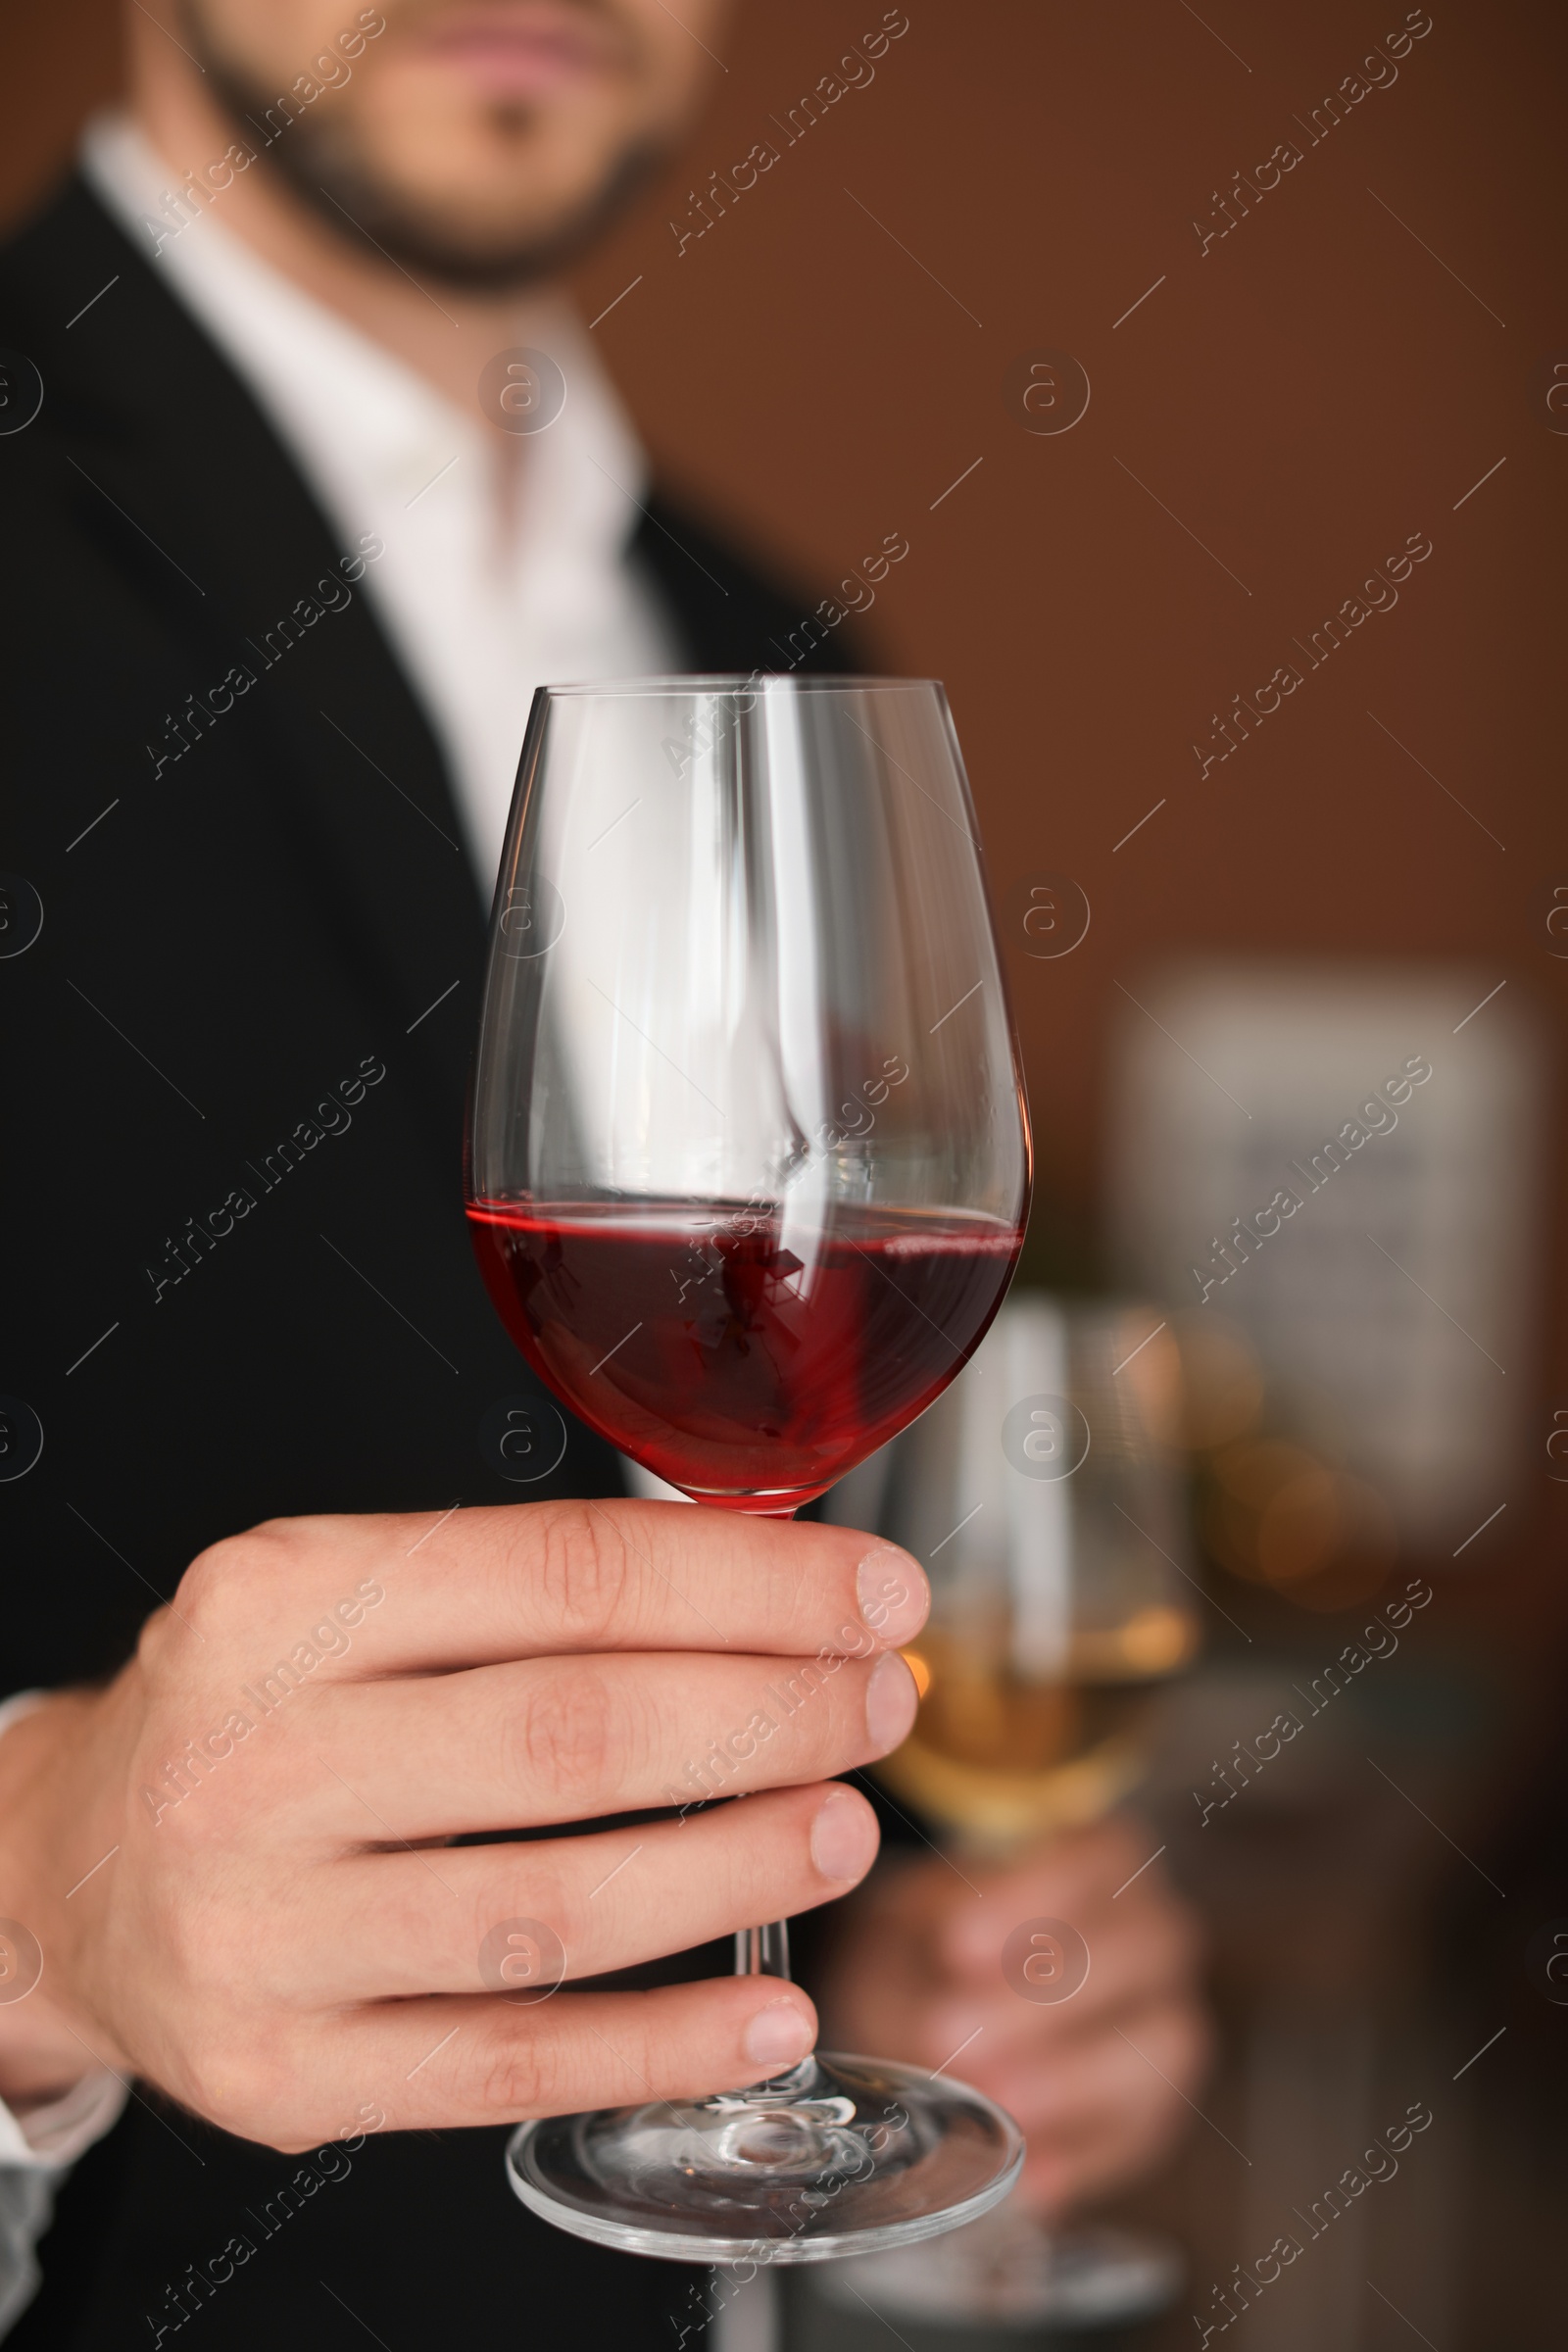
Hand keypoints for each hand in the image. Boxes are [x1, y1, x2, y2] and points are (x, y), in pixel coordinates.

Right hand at [0, 1502, 926, 2148]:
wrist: (67, 1872)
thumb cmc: (250, 1713)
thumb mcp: (341, 1593)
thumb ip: (525, 1588)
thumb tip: (768, 1588)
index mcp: (286, 1599)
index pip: (565, 1574)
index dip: (749, 1586)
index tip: (871, 1595)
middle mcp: (260, 1757)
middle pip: (573, 1735)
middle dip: (767, 1716)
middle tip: (877, 1707)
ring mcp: (265, 1927)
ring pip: (554, 1905)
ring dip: (735, 1869)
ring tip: (840, 1830)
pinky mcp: (286, 2072)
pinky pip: (509, 2067)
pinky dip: (661, 2043)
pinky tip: (767, 2011)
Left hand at [818, 1814, 1209, 2215]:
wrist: (936, 2013)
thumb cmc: (932, 1948)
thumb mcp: (913, 1923)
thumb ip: (928, 1946)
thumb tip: (943, 1991)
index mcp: (1102, 1863)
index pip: (1099, 1859)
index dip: (1036, 1897)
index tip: (957, 1945)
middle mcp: (1152, 1936)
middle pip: (1141, 1950)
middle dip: (1045, 1995)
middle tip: (952, 2031)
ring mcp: (1165, 2024)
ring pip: (1163, 2047)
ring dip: (1074, 2078)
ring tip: (995, 2100)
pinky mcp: (1154, 2113)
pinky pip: (1142, 2138)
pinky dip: (1084, 2158)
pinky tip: (1029, 2177)